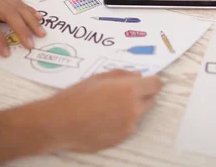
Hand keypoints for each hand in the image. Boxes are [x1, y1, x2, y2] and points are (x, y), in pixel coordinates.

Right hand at [39, 70, 162, 152]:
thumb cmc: (76, 96)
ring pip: (138, 115)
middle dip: (141, 95)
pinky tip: (102, 119)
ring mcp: (128, 127)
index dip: (152, 81)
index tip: (146, 81)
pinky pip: (127, 127)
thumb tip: (137, 75)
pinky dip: (120, 122)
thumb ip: (121, 75)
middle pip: (150, 100)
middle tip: (122, 93)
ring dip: (130, 109)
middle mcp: (134, 109)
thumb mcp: (98, 77)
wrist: (59, 123)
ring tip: (107, 107)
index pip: (156, 85)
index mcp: (130, 90)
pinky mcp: (120, 139)